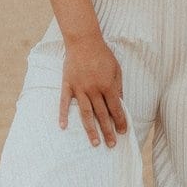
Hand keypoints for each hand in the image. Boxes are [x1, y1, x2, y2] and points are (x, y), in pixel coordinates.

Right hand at [59, 33, 129, 147]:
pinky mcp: (68, 85)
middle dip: (108, 131)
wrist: (84, 41)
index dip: (120, 121)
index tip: (123, 132)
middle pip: (102, 115)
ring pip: (86, 113)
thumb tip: (121, 103)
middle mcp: (94, 90)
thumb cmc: (102, 54)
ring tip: (95, 143)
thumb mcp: (116, 68)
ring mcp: (79, 89)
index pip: (115, 108)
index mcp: (108, 85)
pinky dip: (63, 115)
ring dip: (91, 130)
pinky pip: (64, 102)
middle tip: (111, 145)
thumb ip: (118, 86)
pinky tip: (63, 127)